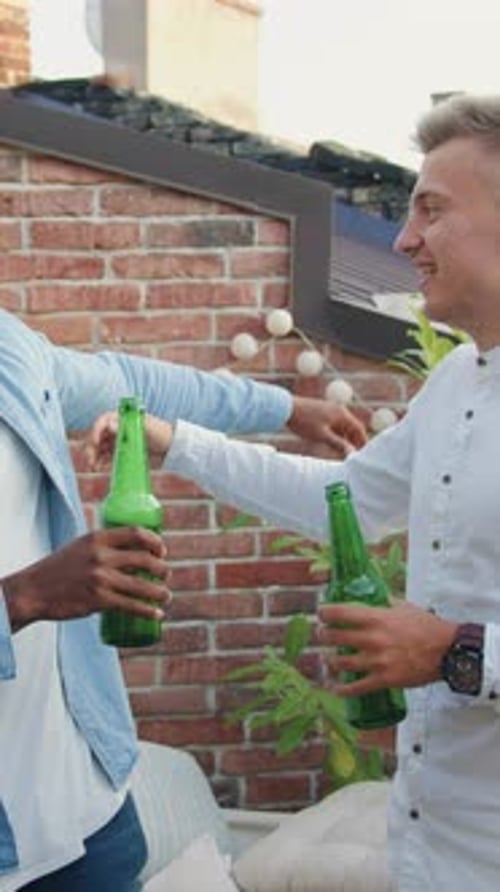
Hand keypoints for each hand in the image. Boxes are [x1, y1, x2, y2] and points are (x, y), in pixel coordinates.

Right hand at [2, 527, 171, 631]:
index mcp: (97, 538)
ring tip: (166, 596)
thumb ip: (103, 546)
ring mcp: (100, 578)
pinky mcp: (98, 600)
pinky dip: (148, 611)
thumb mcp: (80, 546)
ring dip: (160, 592)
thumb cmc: (58, 568)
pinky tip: (157, 614)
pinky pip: (130, 606)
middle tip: (165, 575)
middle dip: (161, 568)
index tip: (162, 551)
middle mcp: (100, 556)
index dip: (155, 542)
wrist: (33, 591)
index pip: (136, 533)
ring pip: (141, 585)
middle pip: (144, 559)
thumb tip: (130, 551)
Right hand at [86, 411, 173, 470]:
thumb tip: (110, 424)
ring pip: (100, 447)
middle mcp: (118, 428)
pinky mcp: (122, 452)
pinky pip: (107, 457)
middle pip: (98, 435)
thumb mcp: (146, 428)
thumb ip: (128, 426)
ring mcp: (119, 441)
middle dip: (92, 447)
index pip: (103, 421)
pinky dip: (102, 462)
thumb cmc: (161, 433)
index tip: (96, 442)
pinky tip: (101, 468)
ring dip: (94, 456)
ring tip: (94, 466)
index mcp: (122, 418)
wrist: (171, 447)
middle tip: (91, 459)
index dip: (96, 430)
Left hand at [287, 397, 366, 456]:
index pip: (358, 429)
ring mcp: (330, 411)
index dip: (362, 442)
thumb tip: (351, 453)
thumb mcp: (322, 435)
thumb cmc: (304, 421)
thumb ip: (338, 444)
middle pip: (351, 428)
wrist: (286, 408)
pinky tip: (330, 445)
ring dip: (343, 439)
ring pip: (342, 427)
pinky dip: (335, 435)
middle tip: (353, 456)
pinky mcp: (322, 413)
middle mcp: (338, 410)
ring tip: (341, 453)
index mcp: (341, 414)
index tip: (363, 454)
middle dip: (353, 442)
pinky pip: (333, 425)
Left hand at [317, 601, 457, 693]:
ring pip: (341, 662)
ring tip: (328, 658)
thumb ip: (385, 603)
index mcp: (376, 618)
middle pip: (335, 637)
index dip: (325, 612)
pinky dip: (343, 689)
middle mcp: (373, 639)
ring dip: (330, 660)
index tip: (321, 613)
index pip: (340, 612)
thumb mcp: (404, 607)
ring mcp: (377, 661)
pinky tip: (335, 688)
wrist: (448, 651)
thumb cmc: (427, 627)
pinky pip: (357, 687)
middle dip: (323, 635)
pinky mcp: (384, 680)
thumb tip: (372, 597)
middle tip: (321, 635)